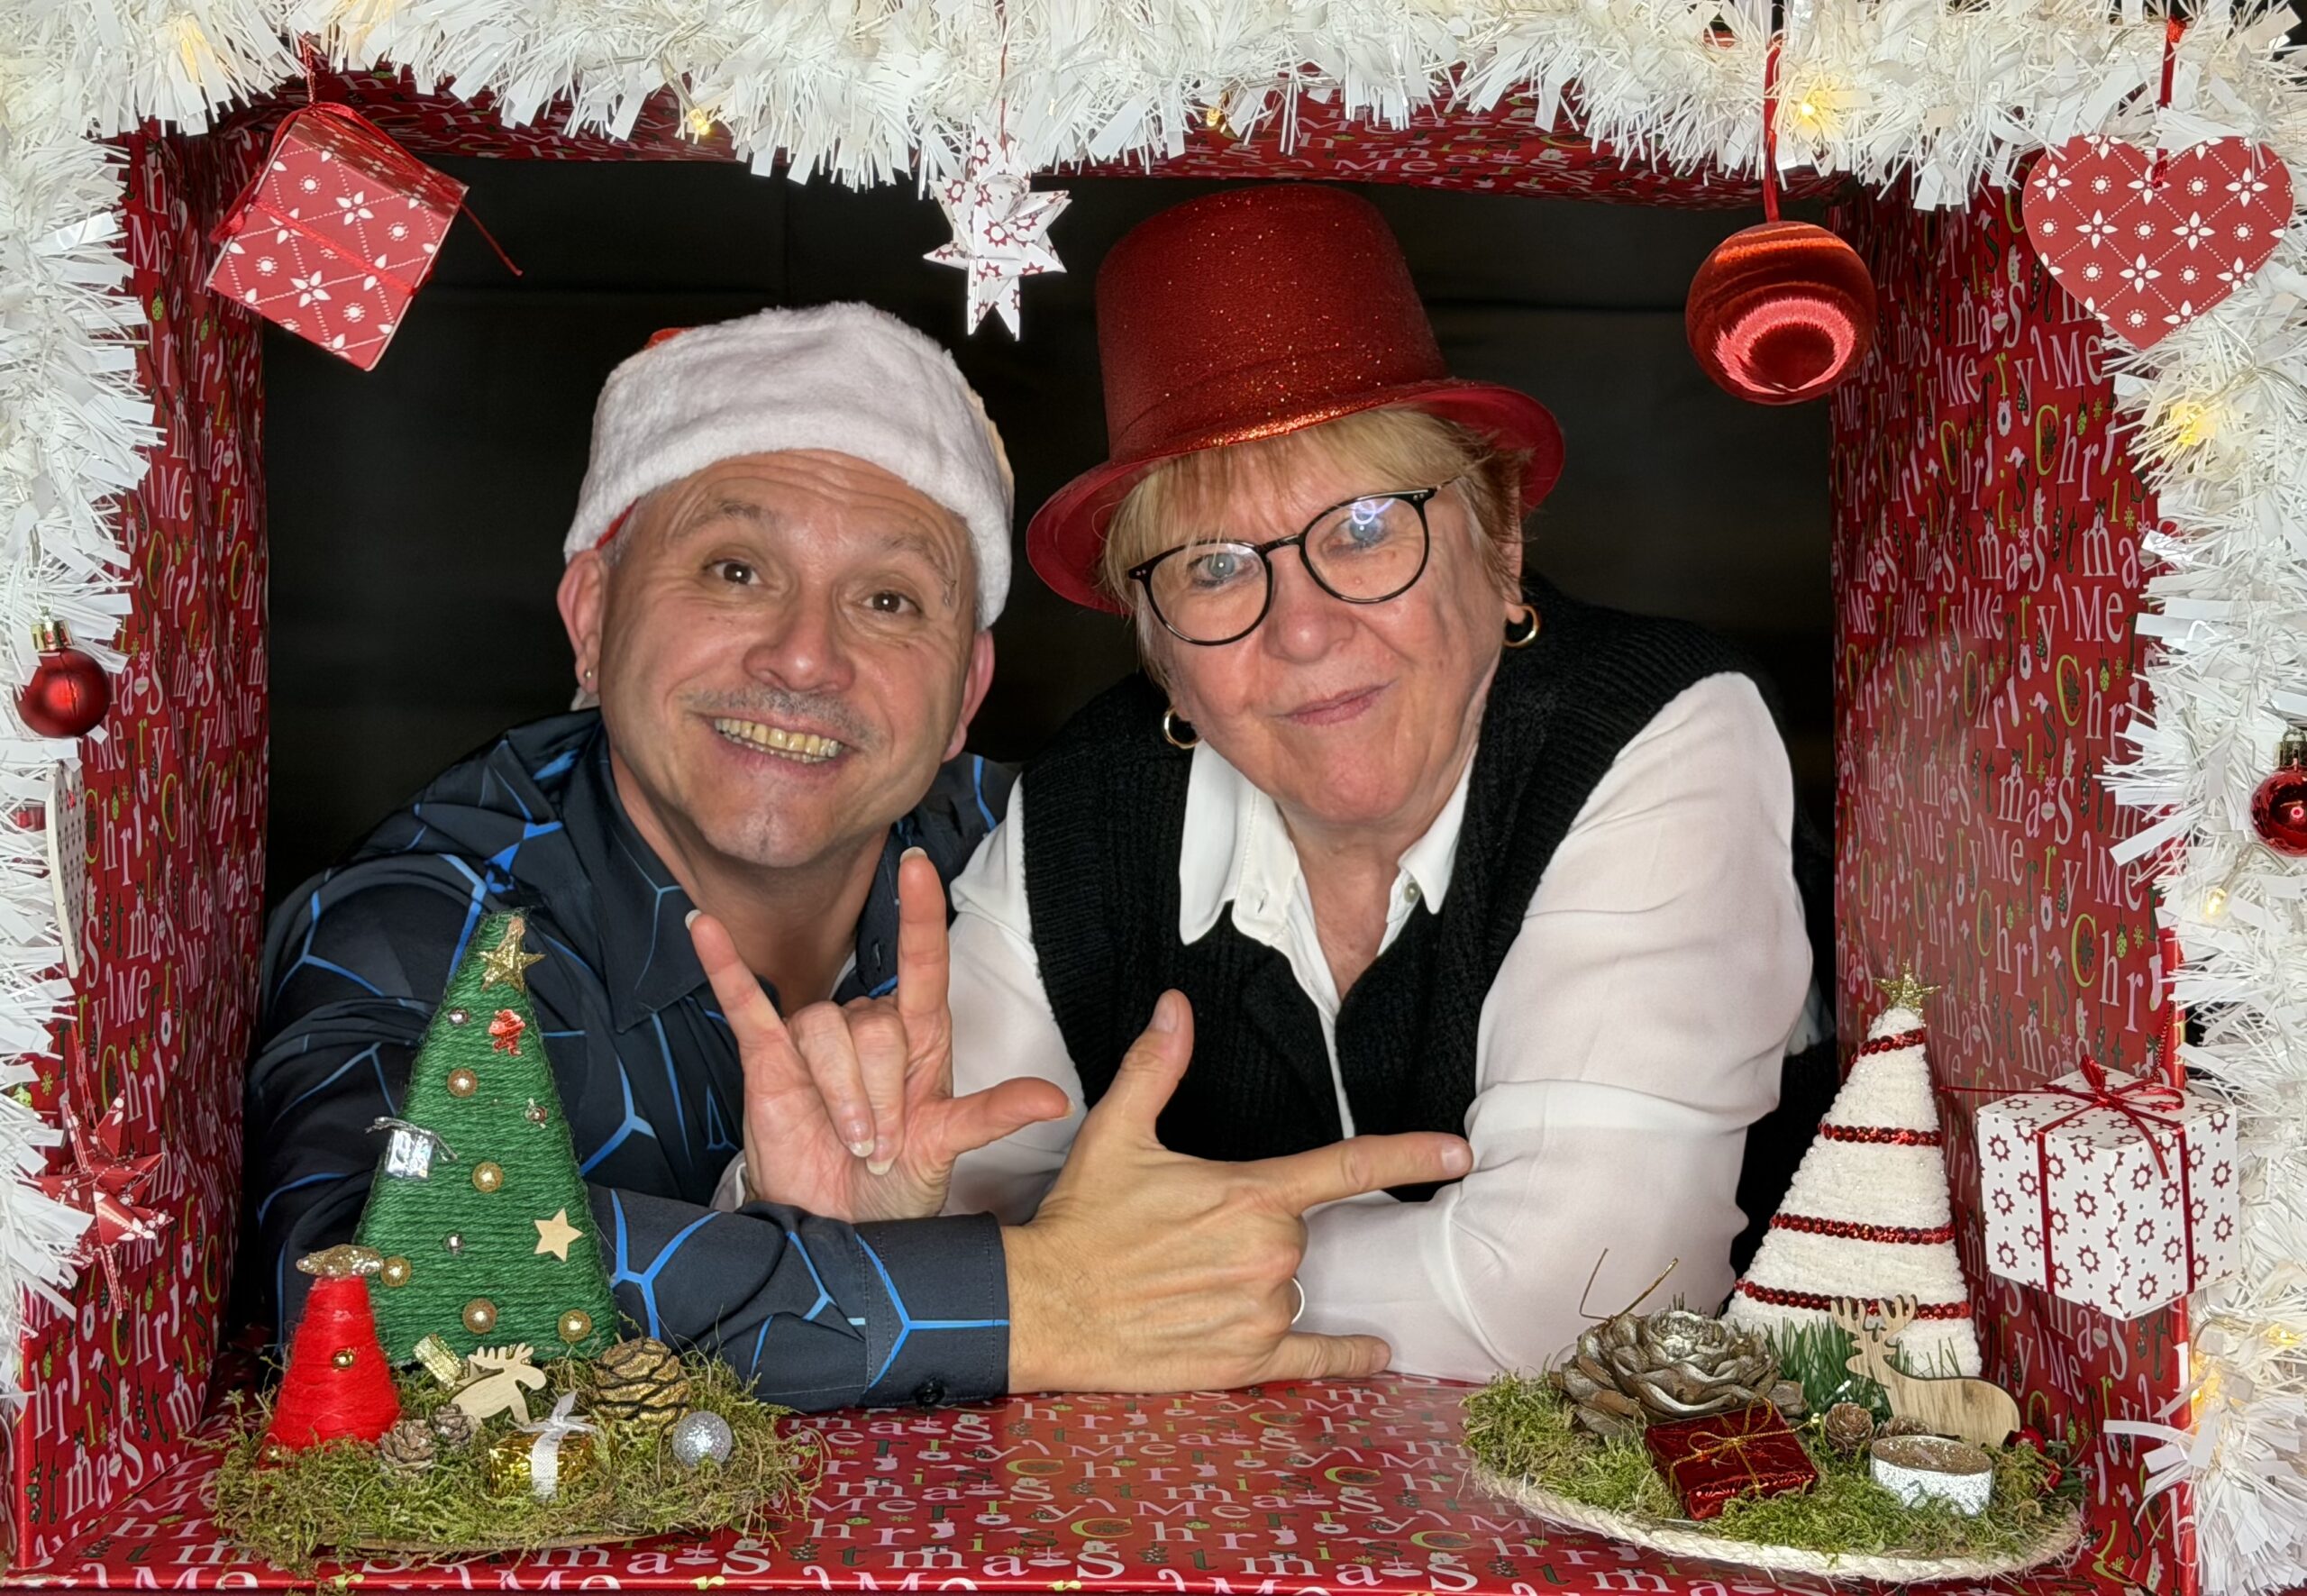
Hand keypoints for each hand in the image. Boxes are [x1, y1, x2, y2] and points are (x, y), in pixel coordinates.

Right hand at [690, 848, 1068, 1222]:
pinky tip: (703, 929)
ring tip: (850, 1139)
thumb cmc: (895, 1182)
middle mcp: (869, 1028)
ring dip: (840, 1094)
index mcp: (920, 1038)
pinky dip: (724, 967)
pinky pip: (745, 1003)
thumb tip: (1056, 1102)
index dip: (919, 915)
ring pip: (823, 1030)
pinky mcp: (766, 1059)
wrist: (838, 1226)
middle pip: (874, 1023)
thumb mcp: (948, 1149)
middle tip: (882, 1143)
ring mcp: (816, 1041)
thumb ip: (993, 1115)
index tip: (918, 865)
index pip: (922, 963)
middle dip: (880, 1094)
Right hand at [1002, 989, 1471, 1392]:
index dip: (1411, 1155)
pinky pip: (1317, 1359)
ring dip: (1255, 1284)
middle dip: (1257, 1232)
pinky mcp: (1246, 1362)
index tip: (1460, 1151)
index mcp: (1251, 1194)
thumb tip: (1175, 1007)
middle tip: (1191, 1238)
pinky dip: (1346, 1356)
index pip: (1348, 1167)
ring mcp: (1261, 1311)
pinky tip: (1373, 1354)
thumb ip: (1158, 1068)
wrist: (1044, 1304)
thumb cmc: (1082, 1219)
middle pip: (1297, 1236)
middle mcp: (1268, 1254)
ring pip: (1289, 1287)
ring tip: (1188, 1284)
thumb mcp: (1117, 1132)